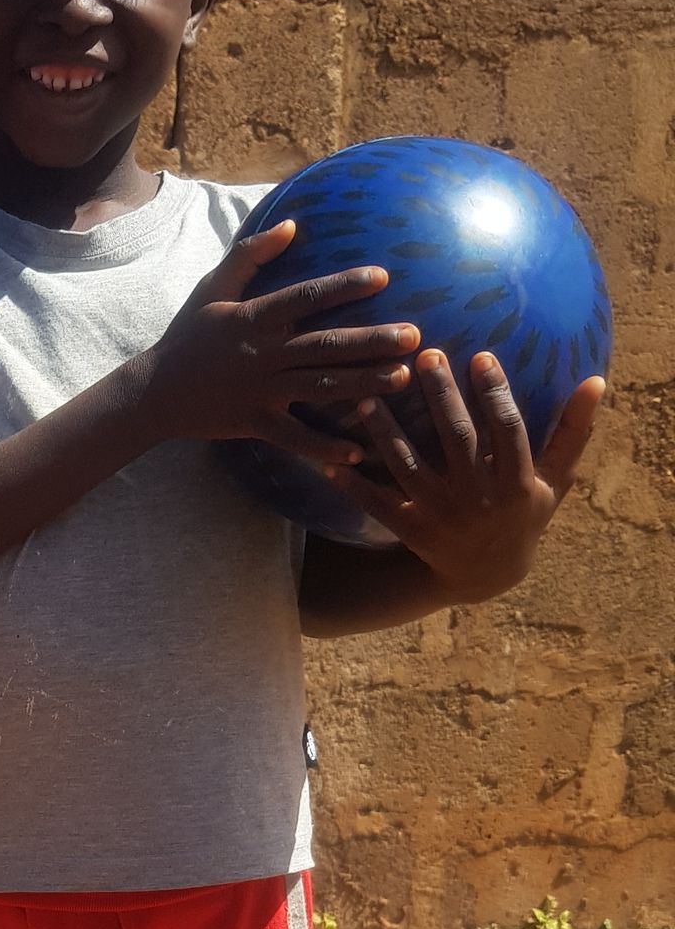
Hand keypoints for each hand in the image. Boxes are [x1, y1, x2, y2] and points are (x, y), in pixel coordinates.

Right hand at [144, 218, 420, 466]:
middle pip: (324, 344)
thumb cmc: (188, 336)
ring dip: (363, 383)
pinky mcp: (254, 423)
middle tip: (413, 335)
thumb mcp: (212, 288)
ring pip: (319, 386)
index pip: (305, 297)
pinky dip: (323, 448)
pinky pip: (294, 437)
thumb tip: (291, 224)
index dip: (343, 286)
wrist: (154, 392)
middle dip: (371, 340)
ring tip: (402, 379)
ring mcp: (259, 391)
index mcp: (253, 318)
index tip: (382, 277)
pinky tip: (356, 452)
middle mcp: (261, 354)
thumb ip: (250, 254)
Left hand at [327, 349, 601, 600]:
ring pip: (408, 466)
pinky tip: (331, 457)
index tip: (480, 356)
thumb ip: (572, 431)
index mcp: (517, 483)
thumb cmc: (524, 514)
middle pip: (456, 438)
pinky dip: (352, 482)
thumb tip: (598, 380)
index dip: (495, 393)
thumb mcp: (555, 479)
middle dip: (440, 396)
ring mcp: (440, 515)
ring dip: (385, 431)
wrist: (487, 574)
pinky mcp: (409, 530)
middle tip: (425, 354)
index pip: (508, 429)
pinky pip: (376, 503)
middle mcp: (478, 498)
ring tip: (366, 397)